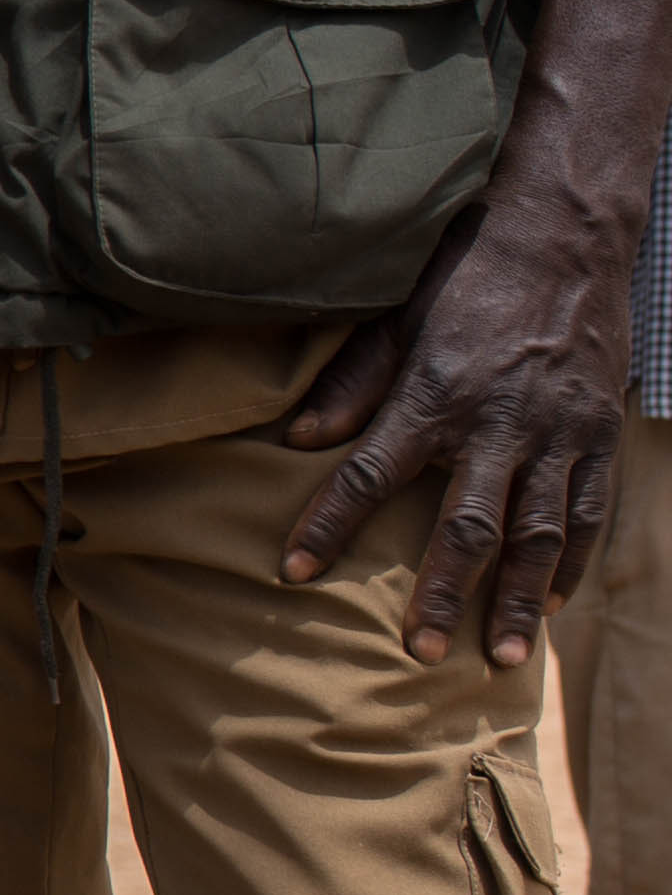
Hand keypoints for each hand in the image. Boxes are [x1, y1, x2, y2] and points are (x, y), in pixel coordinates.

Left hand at [278, 196, 636, 669]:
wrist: (564, 237)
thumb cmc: (465, 276)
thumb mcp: (396, 318)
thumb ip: (350, 384)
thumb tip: (295, 439)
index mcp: (435, 394)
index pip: (369, 473)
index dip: (327, 524)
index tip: (294, 573)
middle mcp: (500, 423)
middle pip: (466, 526)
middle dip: (442, 593)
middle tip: (419, 651)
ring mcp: (559, 432)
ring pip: (537, 535)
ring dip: (516, 600)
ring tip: (499, 656)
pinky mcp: (601, 433)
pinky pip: (589, 512)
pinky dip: (571, 563)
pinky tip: (551, 603)